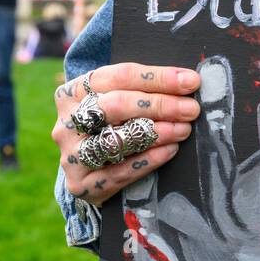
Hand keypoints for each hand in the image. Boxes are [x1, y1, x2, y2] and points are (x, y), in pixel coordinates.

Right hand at [52, 62, 201, 207]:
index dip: (157, 77)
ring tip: (183, 130)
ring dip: (156, 133)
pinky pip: (117, 172)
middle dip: (159, 105)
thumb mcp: (118, 103)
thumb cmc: (112, 127)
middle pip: (116, 105)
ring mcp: (71, 153)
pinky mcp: (80, 183)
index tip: (189, 81)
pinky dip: (147, 160)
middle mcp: (68, 121)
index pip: (118, 76)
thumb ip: (143, 91)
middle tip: (191, 109)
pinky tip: (170, 150)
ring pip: (115, 139)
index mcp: (75, 92)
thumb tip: (187, 82)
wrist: (89, 173)